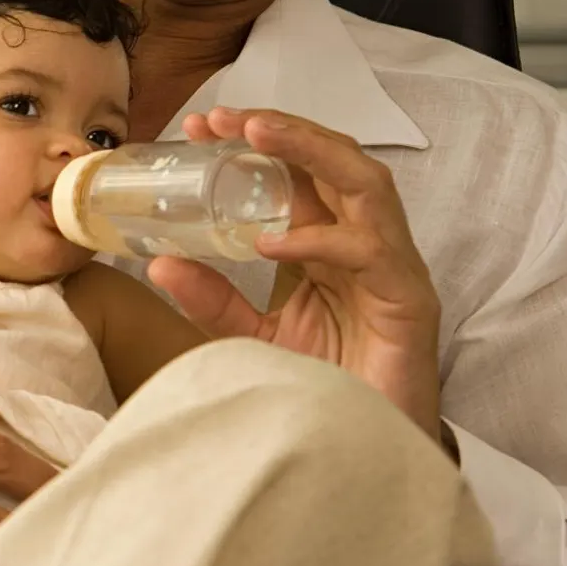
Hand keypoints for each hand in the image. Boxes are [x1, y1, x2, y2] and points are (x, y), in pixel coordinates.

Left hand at [148, 108, 443, 438]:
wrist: (364, 447)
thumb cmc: (322, 388)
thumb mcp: (253, 337)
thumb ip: (213, 300)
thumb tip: (158, 264)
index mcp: (328, 245)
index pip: (297, 173)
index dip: (256, 142)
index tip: (199, 127)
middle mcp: (364, 244)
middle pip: (334, 161)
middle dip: (281, 130)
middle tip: (224, 118)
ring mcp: (391, 268)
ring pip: (365, 184)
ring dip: (310, 152)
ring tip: (255, 137)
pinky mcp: (408, 301)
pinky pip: (368, 252)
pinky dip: (318, 240)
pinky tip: (272, 244)